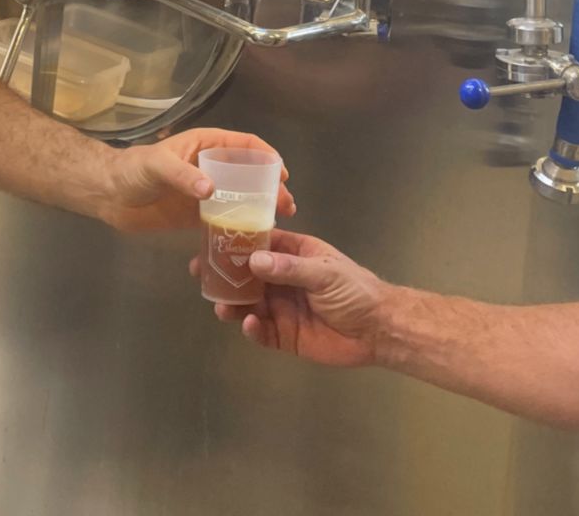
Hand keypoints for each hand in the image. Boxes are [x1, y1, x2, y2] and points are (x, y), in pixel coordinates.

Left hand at [99, 127, 294, 233]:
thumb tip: (212, 190)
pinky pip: (226, 219)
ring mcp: (207, 192)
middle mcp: (212, 167)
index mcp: (206, 146)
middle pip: (251, 173)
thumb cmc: (132, 171)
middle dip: (272, 186)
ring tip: (278, 222)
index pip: (245, 145)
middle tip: (286, 206)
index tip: (282, 174)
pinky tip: (254, 239)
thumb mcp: (157, 166)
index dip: (267, 156)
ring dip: (262, 207)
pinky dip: (241, 227)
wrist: (109, 195)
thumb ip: (182, 176)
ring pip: (243, 197)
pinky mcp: (198, 215)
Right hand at [194, 229, 383, 368]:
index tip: (210, 242)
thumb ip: (289, 268)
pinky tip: (248, 324)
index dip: (236, 242)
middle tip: (200, 275)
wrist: (378, 329)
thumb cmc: (355, 290)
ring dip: (232, 303)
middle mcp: (283, 279)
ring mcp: (282, 308)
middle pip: (246, 274)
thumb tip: (253, 260)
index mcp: (294, 255)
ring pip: (248, 303)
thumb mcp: (325, 272)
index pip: (260, 243)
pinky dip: (251, 329)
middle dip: (224, 275)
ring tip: (221, 306)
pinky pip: (261, 331)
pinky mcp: (284, 336)